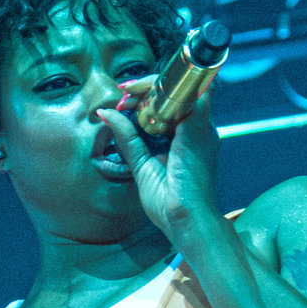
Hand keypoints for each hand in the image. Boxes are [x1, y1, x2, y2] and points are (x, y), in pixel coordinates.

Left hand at [96, 75, 221, 244]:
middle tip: (123, 94)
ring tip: (126, 93)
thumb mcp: (141, 165)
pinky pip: (185, 93)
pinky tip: (135, 94)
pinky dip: (159, 89)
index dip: (147, 97)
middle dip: (146, 87)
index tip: (123, 101)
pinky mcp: (198, 128)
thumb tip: (105, 113)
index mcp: (188, 138)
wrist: (187, 221)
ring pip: (178, 87)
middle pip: (174, 91)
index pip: (170, 104)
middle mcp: (197, 129)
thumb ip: (127, 138)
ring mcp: (201, 127)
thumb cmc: (169, 203)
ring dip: (150, 85)